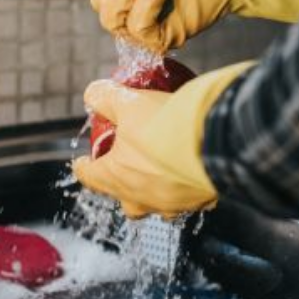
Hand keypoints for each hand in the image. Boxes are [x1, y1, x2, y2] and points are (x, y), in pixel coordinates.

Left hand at [73, 79, 217, 218]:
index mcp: (117, 178)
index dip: (84, 167)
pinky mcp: (200, 202)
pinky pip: (190, 198)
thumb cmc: (167, 126)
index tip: (82, 162)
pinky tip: (193, 168)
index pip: (90, 177)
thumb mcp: (129, 103)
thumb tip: (93, 93)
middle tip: (126, 166)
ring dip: (156, 188)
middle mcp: (142, 200)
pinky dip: (188, 186)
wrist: (216, 140)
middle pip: (124, 198)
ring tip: (162, 168)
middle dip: (122, 184)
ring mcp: (172, 205)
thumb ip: (105, 98)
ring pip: (158, 204)